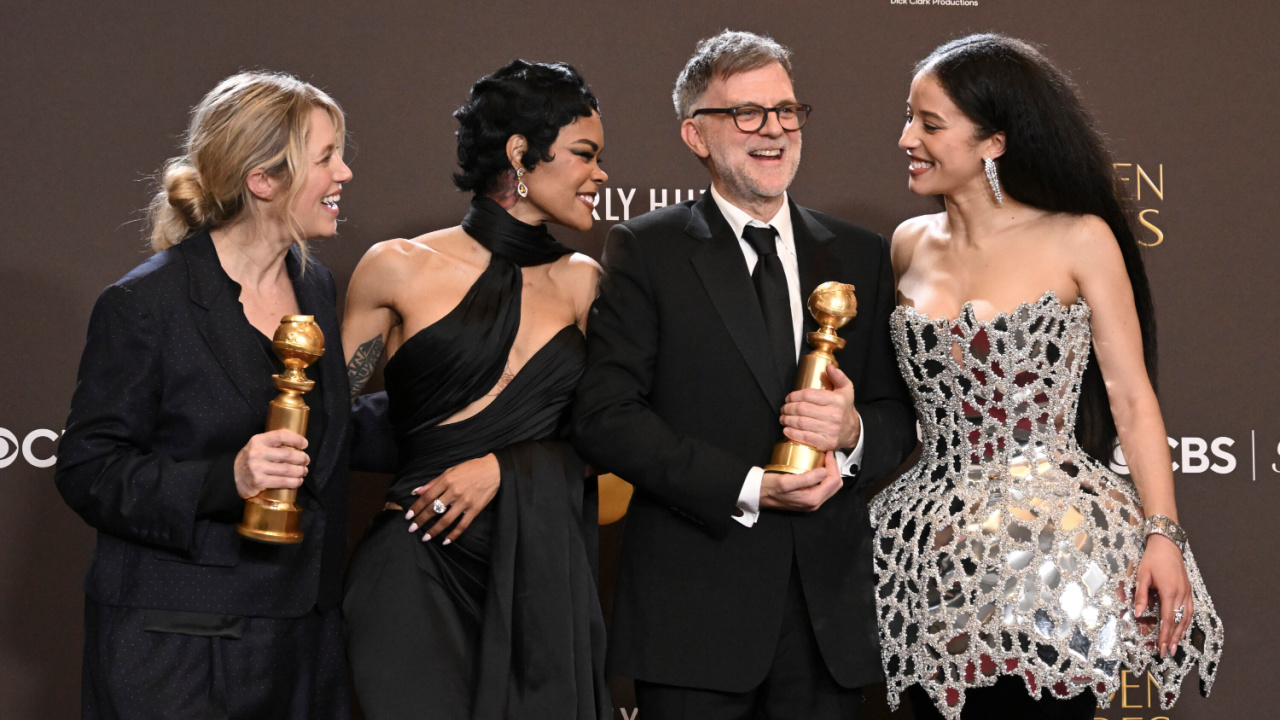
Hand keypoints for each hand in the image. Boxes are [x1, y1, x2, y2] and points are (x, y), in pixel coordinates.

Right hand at [233, 429, 308, 498]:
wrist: (230, 477)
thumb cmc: (249, 461)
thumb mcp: (256, 446)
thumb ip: (272, 443)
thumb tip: (296, 445)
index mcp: (258, 440)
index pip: (281, 435)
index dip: (296, 439)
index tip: (305, 444)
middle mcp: (257, 453)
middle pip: (288, 454)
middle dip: (302, 458)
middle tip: (306, 460)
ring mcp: (257, 468)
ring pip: (287, 469)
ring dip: (300, 471)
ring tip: (304, 471)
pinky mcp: (259, 481)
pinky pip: (282, 482)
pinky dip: (294, 482)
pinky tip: (298, 481)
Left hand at [406, 454, 499, 544]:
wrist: (494, 470)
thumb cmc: (472, 468)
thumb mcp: (451, 470)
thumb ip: (434, 482)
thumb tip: (417, 491)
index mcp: (447, 480)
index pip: (427, 497)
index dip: (416, 507)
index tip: (408, 516)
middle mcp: (454, 491)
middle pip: (434, 509)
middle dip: (421, 520)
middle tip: (412, 529)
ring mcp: (465, 502)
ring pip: (446, 520)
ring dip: (434, 530)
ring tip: (425, 537)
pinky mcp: (475, 509)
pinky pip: (462, 525)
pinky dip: (454, 534)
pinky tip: (446, 541)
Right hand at [759, 451, 842, 510]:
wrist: (758, 495)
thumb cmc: (769, 487)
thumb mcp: (786, 481)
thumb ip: (807, 479)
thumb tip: (825, 471)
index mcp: (812, 499)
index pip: (833, 481)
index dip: (833, 465)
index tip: (827, 452)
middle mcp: (815, 503)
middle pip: (835, 485)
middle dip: (834, 469)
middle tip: (826, 455)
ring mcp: (812, 503)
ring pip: (830, 487)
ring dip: (829, 473)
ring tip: (822, 460)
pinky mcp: (808, 499)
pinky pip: (822, 488)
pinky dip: (823, 477)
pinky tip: (816, 468)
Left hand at [780, 366, 858, 451]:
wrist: (854, 431)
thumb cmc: (844, 408)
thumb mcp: (846, 390)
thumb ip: (838, 376)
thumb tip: (828, 367)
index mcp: (836, 400)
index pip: (808, 395)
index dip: (794, 396)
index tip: (788, 398)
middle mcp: (834, 415)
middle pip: (802, 409)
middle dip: (788, 408)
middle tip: (783, 408)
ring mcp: (830, 430)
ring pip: (801, 423)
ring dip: (787, 420)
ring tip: (783, 418)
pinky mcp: (827, 443)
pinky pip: (805, 437)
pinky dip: (793, 433)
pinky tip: (786, 430)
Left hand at [1134, 533, 1192, 657]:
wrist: (1167, 545)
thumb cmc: (1152, 559)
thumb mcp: (1142, 576)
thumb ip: (1140, 596)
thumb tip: (1137, 614)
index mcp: (1169, 592)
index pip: (1167, 620)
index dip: (1165, 636)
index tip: (1162, 648)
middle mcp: (1181, 594)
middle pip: (1178, 622)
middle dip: (1174, 639)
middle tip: (1169, 652)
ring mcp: (1187, 592)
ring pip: (1186, 617)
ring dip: (1181, 632)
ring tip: (1176, 645)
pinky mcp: (1188, 590)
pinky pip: (1189, 610)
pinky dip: (1186, 621)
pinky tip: (1182, 628)